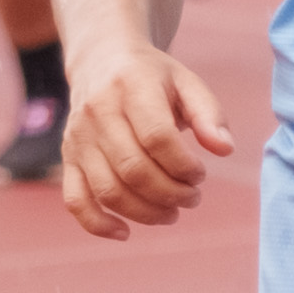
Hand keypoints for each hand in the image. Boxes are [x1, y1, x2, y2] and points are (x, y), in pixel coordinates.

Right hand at [58, 44, 236, 237]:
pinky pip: (76, 199)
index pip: (157, 137)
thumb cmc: (153, 78)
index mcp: (131, 86)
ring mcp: (79, 138)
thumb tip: (225, 150)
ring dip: (146, 212)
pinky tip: (125, 232)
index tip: (200, 173)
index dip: (184, 165)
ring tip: (172, 212)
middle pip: (134, 169)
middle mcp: (98, 112)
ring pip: (109, 190)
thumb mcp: (186, 82)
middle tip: (192, 198)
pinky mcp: (69, 158)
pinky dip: (97, 224)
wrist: (101, 60)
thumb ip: (210, 114)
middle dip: (171, 194)